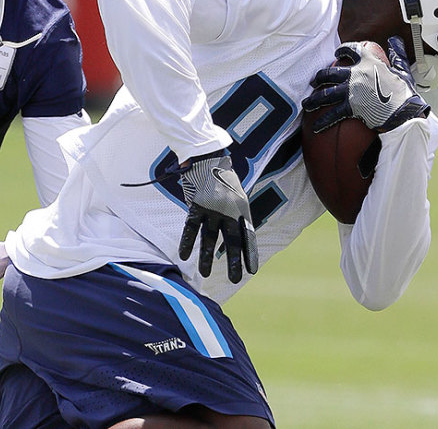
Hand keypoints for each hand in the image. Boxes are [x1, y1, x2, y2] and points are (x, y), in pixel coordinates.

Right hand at [177, 150, 258, 282]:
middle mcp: (229, 210)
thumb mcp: (235, 196)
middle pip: (232, 240)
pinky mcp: (196, 204)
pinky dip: (188, 241)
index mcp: (242, 209)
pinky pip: (191, 227)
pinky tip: (185, 256)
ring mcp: (212, 208)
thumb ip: (236, 216)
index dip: (250, 253)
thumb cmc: (221, 179)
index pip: (248, 235)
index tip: (251, 271)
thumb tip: (237, 237)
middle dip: (234, 261)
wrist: (206, 157)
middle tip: (236, 280)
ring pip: (210, 237)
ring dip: (207, 257)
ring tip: (205, 273)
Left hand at [302, 37, 429, 133]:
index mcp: (369, 62)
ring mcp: (352, 90)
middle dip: (319, 77)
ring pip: (325, 93)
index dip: (342, 50)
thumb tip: (395, 40)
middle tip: (314, 82)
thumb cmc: (406, 92)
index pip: (352, 49)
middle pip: (329, 73)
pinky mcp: (351, 107)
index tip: (337, 53)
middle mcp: (356, 74)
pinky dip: (322, 121)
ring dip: (313, 99)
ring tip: (307, 104)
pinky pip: (332, 114)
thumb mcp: (403, 69)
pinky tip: (316, 126)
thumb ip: (397, 54)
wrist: (405, 112)